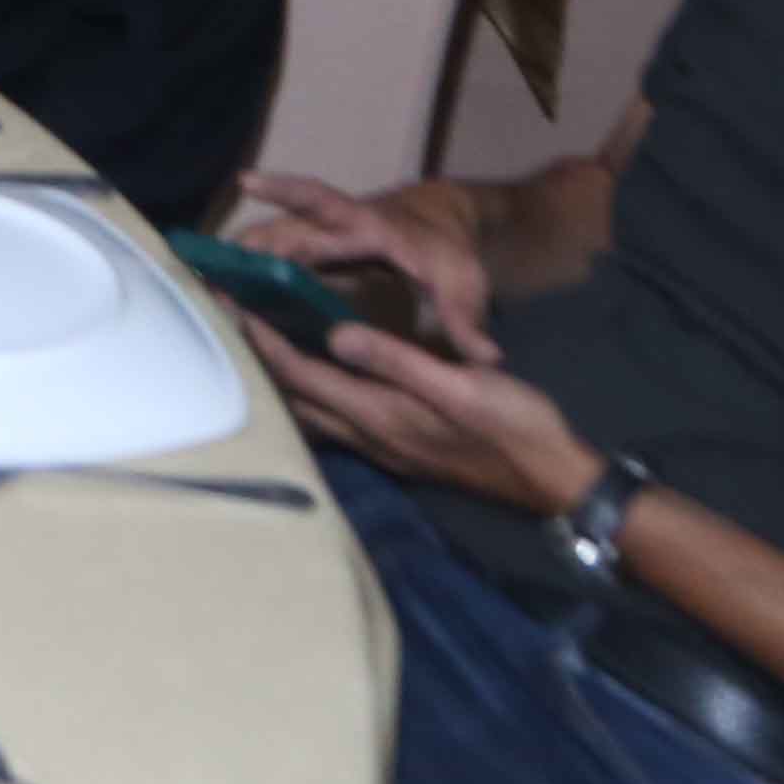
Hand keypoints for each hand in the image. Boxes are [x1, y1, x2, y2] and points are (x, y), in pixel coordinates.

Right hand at [226, 170, 500, 358]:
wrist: (441, 226)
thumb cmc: (448, 250)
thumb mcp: (464, 284)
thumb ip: (468, 321)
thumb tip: (488, 360)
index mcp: (366, 224)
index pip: (320, 200)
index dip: (283, 190)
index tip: (245, 180)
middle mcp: (333, 227)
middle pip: (280, 229)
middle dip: (244, 248)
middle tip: (206, 270)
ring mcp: (320, 240)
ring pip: (271, 245)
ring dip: (240, 265)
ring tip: (204, 291)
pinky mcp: (313, 256)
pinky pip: (275, 260)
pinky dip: (251, 275)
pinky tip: (228, 301)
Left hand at [246, 309, 598, 516]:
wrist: (554, 478)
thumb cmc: (514, 427)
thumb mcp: (460, 385)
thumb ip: (396, 360)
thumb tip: (334, 334)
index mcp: (380, 417)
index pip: (302, 376)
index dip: (262, 342)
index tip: (229, 305)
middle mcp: (371, 437)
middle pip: (296, 398)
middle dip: (258, 360)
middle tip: (228, 319)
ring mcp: (385, 448)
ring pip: (313, 413)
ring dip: (282, 380)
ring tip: (258, 343)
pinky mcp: (400, 449)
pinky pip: (337, 420)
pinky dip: (313, 394)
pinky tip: (315, 376)